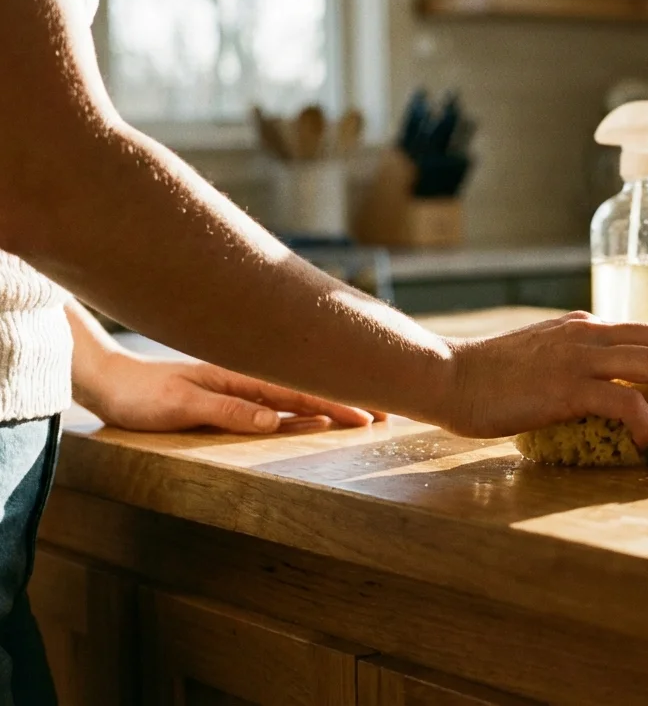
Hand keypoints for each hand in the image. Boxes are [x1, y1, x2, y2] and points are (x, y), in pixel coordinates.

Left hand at [82, 353, 383, 433]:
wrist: (108, 381)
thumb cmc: (140, 396)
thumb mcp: (181, 406)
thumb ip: (228, 411)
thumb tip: (274, 421)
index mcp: (242, 378)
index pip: (303, 391)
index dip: (340, 402)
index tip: (374, 413)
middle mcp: (247, 379)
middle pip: (309, 389)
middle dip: (348, 398)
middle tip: (386, 414)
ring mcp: (239, 386)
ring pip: (296, 394)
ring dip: (330, 403)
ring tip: (363, 413)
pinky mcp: (229, 396)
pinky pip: (277, 402)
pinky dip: (303, 408)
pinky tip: (314, 417)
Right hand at [441, 312, 647, 447]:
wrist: (449, 377)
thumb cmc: (493, 379)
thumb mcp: (546, 359)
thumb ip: (581, 367)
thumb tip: (616, 397)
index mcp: (587, 328)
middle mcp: (589, 334)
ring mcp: (577, 358)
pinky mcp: (565, 387)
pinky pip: (622, 399)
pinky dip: (645, 418)